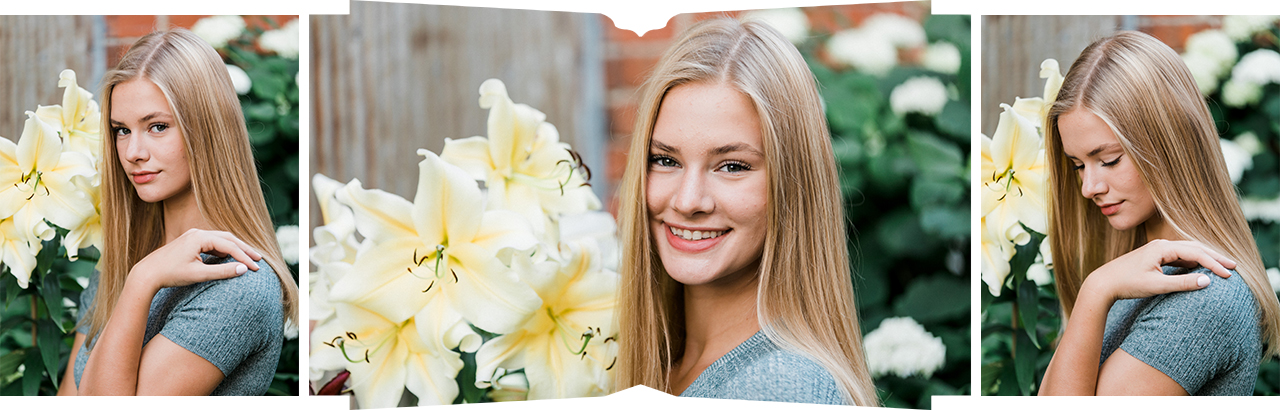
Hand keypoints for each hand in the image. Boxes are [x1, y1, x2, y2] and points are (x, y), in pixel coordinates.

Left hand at [129, 228, 263, 291]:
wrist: (147, 273)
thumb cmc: (171, 274)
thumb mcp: (198, 275)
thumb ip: (222, 271)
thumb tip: (243, 269)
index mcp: (200, 237)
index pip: (229, 246)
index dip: (244, 257)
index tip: (255, 268)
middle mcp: (197, 232)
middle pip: (228, 238)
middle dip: (244, 249)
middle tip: (259, 259)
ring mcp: (193, 235)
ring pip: (221, 239)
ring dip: (235, 248)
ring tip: (248, 257)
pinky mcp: (189, 241)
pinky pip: (212, 243)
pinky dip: (224, 249)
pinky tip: (230, 257)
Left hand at [1083, 239, 1235, 301]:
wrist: (1103, 283)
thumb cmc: (1127, 284)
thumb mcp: (1156, 286)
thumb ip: (1182, 283)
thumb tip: (1207, 281)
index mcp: (1162, 248)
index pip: (1196, 253)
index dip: (1214, 264)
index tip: (1229, 275)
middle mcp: (1161, 245)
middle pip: (1194, 247)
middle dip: (1215, 256)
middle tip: (1233, 266)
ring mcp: (1157, 249)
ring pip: (1187, 251)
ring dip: (1205, 258)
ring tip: (1221, 266)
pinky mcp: (1154, 257)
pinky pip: (1178, 256)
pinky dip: (1192, 261)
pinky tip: (1200, 268)